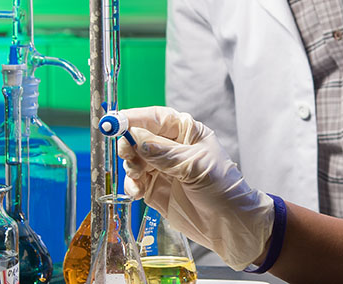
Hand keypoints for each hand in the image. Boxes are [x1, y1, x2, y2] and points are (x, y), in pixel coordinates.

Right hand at [116, 106, 273, 269]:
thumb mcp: (195, 166)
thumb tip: (136, 140)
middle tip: (128, 156)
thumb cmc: (222, 189)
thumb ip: (164, 154)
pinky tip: (137, 192)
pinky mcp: (154, 188)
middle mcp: (171, 147)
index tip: (114, 122)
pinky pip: (133, 181)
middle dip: (129, 145)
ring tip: (139, 179)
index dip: (134, 118)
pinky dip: (131, 185)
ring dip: (130, 167)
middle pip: (138, 137)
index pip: (155, 118)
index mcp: (186, 132)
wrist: (228, 225)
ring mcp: (161, 168)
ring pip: (132, 159)